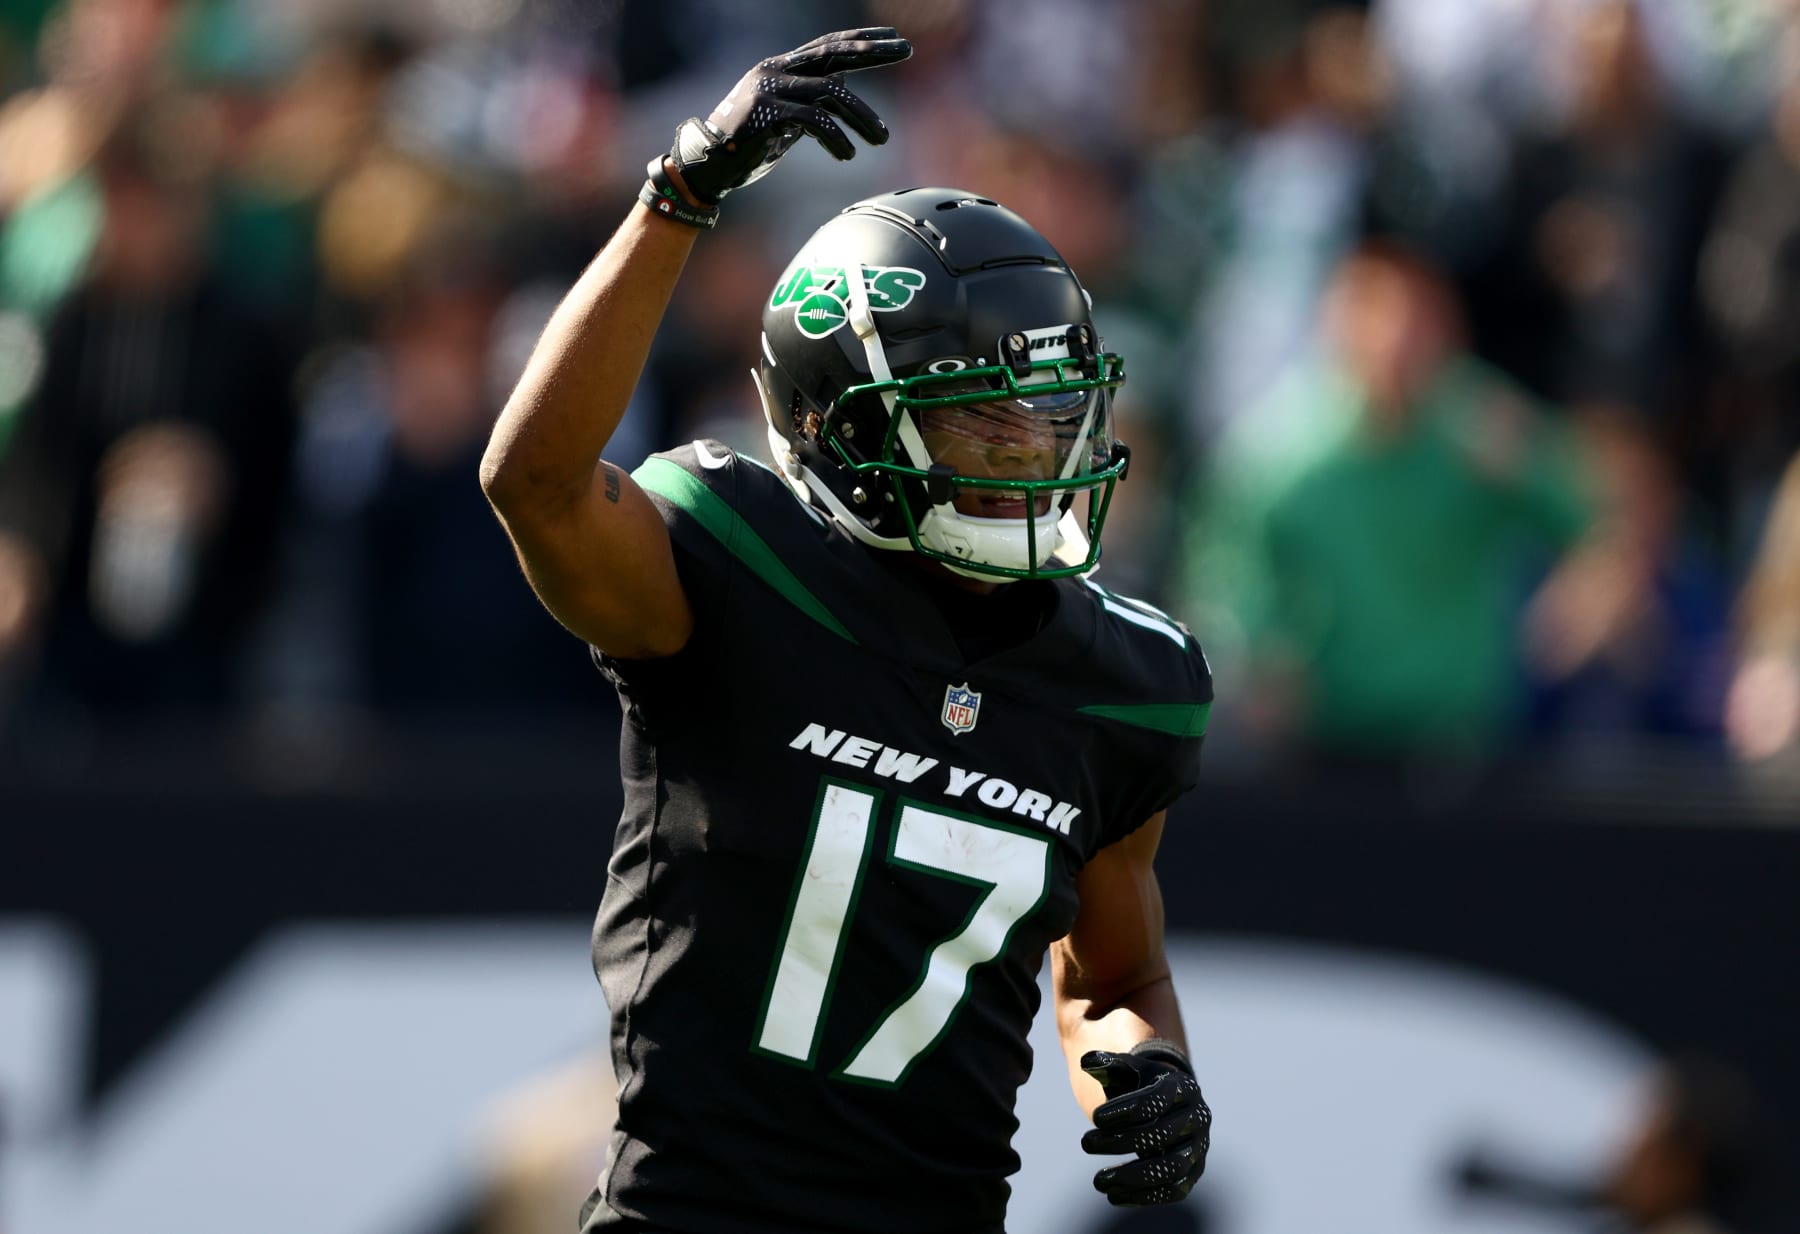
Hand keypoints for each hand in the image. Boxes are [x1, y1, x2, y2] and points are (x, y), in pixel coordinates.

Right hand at [667, 27, 911, 204]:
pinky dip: (837, 138)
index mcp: (782, 67)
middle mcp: (776, 69)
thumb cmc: (749, 146)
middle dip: (874, 52)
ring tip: (881, 139)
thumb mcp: (787, 118)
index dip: (863, 40)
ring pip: (831, 91)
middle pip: (834, 53)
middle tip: (907, 51)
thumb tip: (843, 92)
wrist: (707, 167)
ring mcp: (770, 88)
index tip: (896, 40)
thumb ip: (812, 102)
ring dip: (862, 116)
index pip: (829, 45)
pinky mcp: (767, 113)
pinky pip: (814, 120)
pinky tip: (847, 155)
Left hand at [1080, 1043, 1210, 1206]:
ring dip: (1132, 1177)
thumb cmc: (1141, 1085)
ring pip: (1171, 1168)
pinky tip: (1114, 1196)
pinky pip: (1174, 1190)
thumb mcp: (1127, 1071)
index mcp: (1182, 1087)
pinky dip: (1145, 1197)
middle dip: (1120, 1142)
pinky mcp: (1193, 1172)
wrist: (1167, 1105)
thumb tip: (1088, 1061)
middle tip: (1086, 1143)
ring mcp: (1198, 1147)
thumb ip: (1108, 1065)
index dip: (1126, 1110)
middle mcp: (1197, 1117)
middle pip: (1161, 1135)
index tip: (1095, 1118)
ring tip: (1098, 1181)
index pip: (1157, 1100)